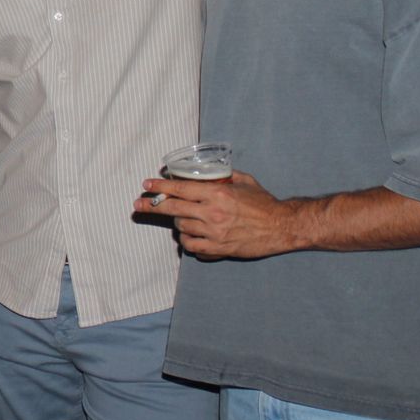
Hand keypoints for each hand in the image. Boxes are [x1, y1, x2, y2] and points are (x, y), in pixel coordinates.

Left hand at [134, 170, 297, 259]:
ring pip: (181, 227)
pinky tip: (190, 236)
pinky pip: (192, 246)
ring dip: (178, 222)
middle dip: (151, 206)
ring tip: (183, 218)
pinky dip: (188, 241)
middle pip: (173, 208)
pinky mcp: (218, 248)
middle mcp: (212, 212)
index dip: (160, 187)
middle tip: (138, 204)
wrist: (281, 227)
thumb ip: (224, 176)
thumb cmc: (263, 203)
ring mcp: (214, 232)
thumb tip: (209, 171)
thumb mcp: (244, 181)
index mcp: (217, 193)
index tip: (146, 186)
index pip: (180, 189)